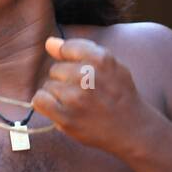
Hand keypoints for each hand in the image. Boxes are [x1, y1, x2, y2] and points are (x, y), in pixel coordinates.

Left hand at [31, 35, 148, 154]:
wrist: (132, 129)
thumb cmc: (119, 95)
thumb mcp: (110, 65)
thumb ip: (80, 50)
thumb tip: (49, 43)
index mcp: (101, 59)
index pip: (67, 48)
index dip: (71, 62)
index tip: (82, 75)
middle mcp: (87, 75)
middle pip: (56, 69)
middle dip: (65, 80)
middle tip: (83, 93)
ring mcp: (76, 97)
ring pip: (48, 85)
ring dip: (58, 95)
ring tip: (76, 104)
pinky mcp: (67, 117)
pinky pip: (40, 100)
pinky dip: (45, 104)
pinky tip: (58, 109)